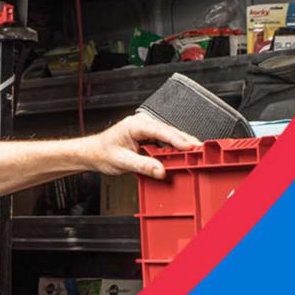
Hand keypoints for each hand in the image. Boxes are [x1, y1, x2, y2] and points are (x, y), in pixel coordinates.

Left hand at [82, 113, 201, 178]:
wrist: (94, 153)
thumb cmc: (103, 153)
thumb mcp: (122, 161)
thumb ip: (142, 165)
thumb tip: (160, 170)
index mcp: (135, 125)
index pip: (161, 130)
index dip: (177, 139)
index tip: (190, 147)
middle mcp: (142, 124)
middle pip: (169, 132)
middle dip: (185, 142)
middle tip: (201, 151)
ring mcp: (147, 129)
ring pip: (170, 136)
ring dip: (182, 145)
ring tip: (196, 154)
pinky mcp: (149, 136)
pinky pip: (165, 141)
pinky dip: (175, 149)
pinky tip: (184, 155)